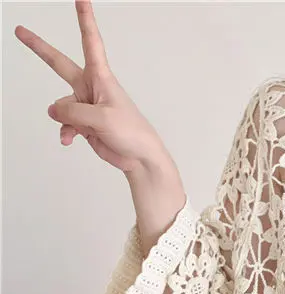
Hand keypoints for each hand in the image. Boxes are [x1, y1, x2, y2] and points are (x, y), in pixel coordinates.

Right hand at [16, 0, 171, 176]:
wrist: (140, 158)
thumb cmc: (132, 133)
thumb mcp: (102, 118)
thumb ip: (73, 112)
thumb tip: (53, 110)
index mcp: (101, 77)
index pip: (90, 41)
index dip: (85, 19)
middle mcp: (91, 87)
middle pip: (59, 64)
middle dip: (39, 48)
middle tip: (20, 31)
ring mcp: (86, 106)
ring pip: (61, 106)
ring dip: (67, 120)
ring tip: (85, 129)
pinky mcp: (84, 123)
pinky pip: (64, 123)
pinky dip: (65, 132)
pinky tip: (69, 140)